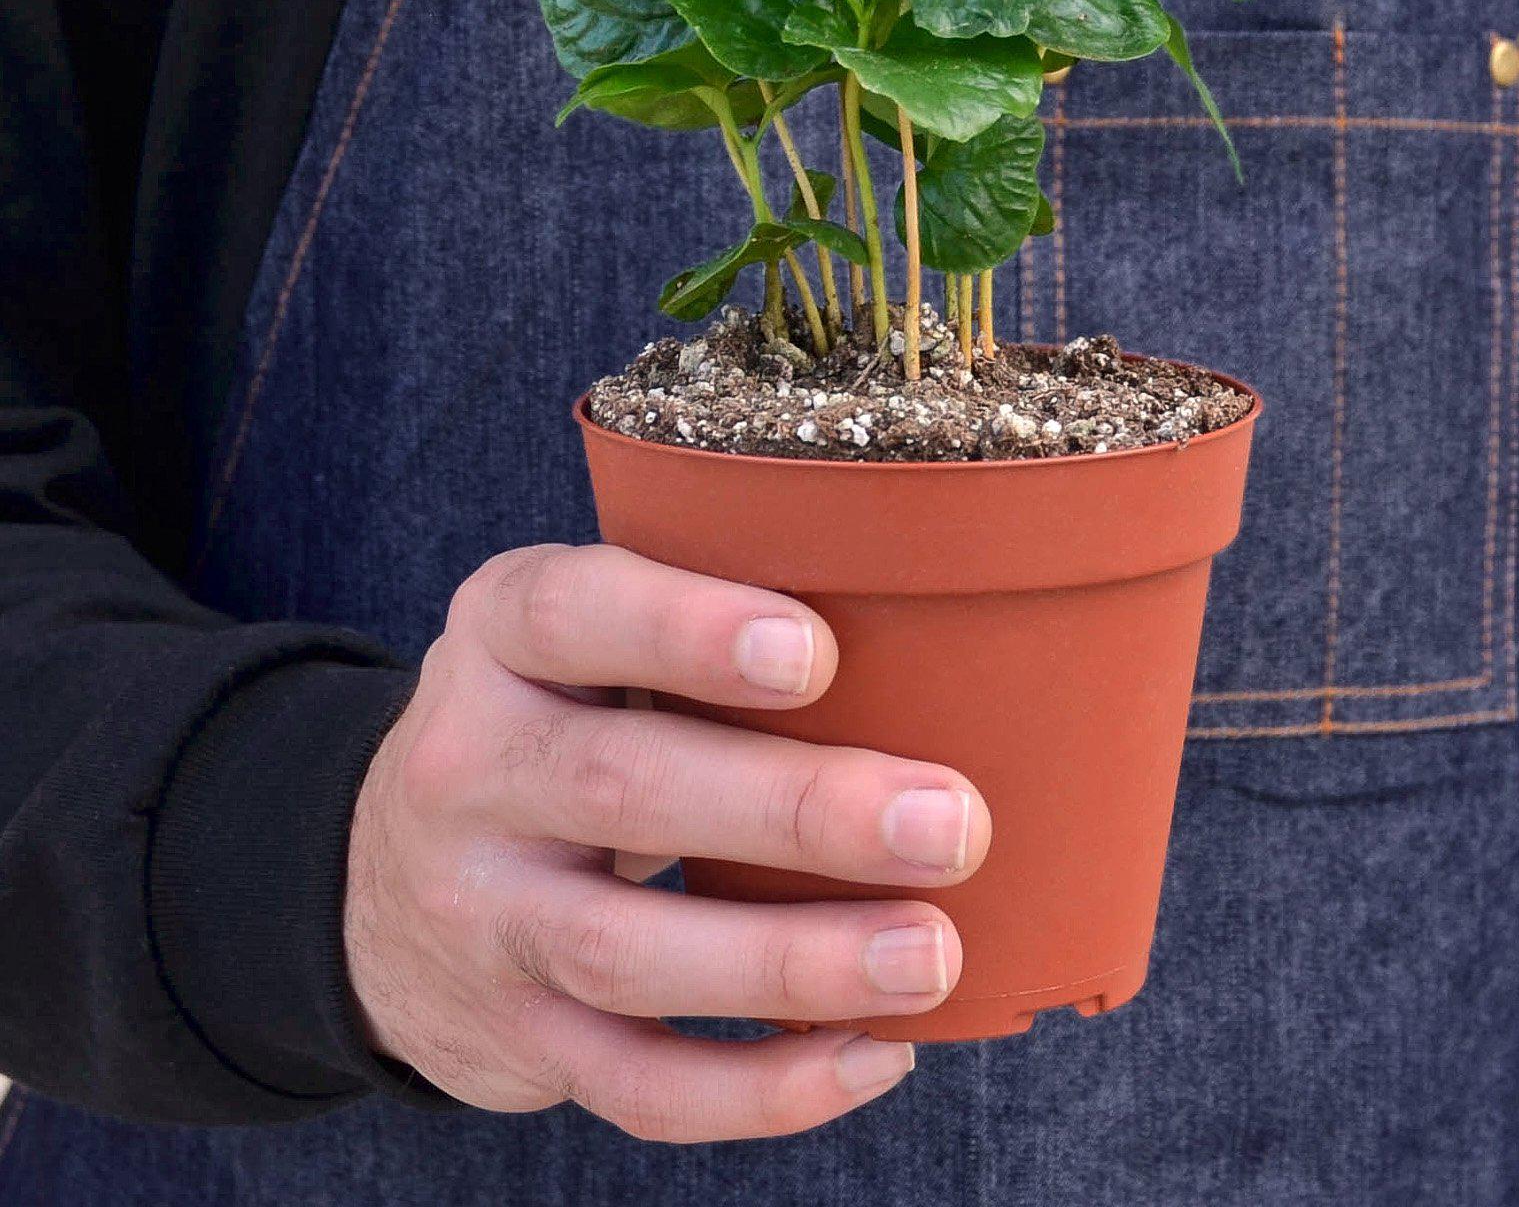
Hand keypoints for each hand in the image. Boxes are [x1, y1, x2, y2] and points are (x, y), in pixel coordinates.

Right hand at [344, 543, 991, 1141]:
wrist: (386, 876)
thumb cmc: (561, 714)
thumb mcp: (585, 636)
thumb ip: (699, 620)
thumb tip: (932, 638)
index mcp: (499, 636)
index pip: (570, 613)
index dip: (687, 631)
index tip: (817, 652)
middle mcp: (469, 771)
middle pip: (620, 788)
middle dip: (793, 810)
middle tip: (948, 822)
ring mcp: (482, 917)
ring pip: (627, 953)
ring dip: (793, 962)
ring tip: (930, 955)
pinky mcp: (516, 1037)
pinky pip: (635, 1086)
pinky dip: (762, 1089)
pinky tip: (874, 1053)